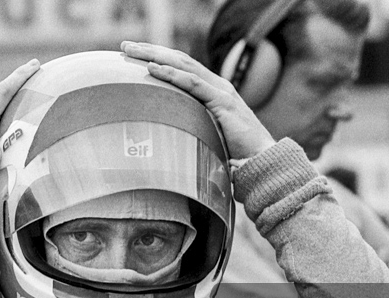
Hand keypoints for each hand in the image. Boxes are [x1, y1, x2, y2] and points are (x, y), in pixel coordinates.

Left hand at [120, 41, 274, 159]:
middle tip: (125, 45)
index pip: (182, 67)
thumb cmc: (237, 155)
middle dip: (151, 50)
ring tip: (132, 51)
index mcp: (213, 92)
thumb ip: (193, 132)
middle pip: (178, 60)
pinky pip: (192, 84)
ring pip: (182, 66)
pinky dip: (171, 75)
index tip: (134, 55)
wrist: (263, 161)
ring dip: (155, 56)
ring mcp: (220, 92)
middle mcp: (217, 86)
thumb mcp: (209, 137)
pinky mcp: (222, 103)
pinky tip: (153, 69)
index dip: (159, 58)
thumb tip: (169, 141)